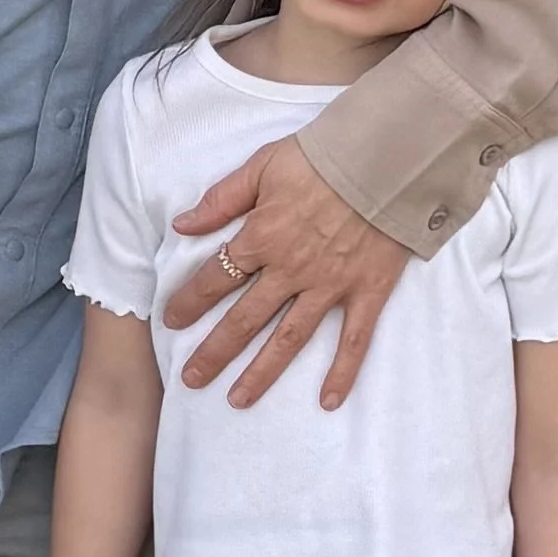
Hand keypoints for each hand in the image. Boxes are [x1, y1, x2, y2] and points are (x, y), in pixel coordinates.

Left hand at [164, 137, 409, 409]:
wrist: (387, 156)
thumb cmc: (323, 155)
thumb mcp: (263, 165)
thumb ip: (222, 199)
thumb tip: (182, 224)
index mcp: (262, 237)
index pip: (215, 277)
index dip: (189, 301)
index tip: (170, 322)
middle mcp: (291, 270)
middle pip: (244, 319)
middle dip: (214, 351)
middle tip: (191, 379)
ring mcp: (330, 286)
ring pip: (289, 339)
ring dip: (261, 372)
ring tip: (238, 400)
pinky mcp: (367, 291)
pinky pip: (354, 340)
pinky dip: (342, 372)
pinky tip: (328, 402)